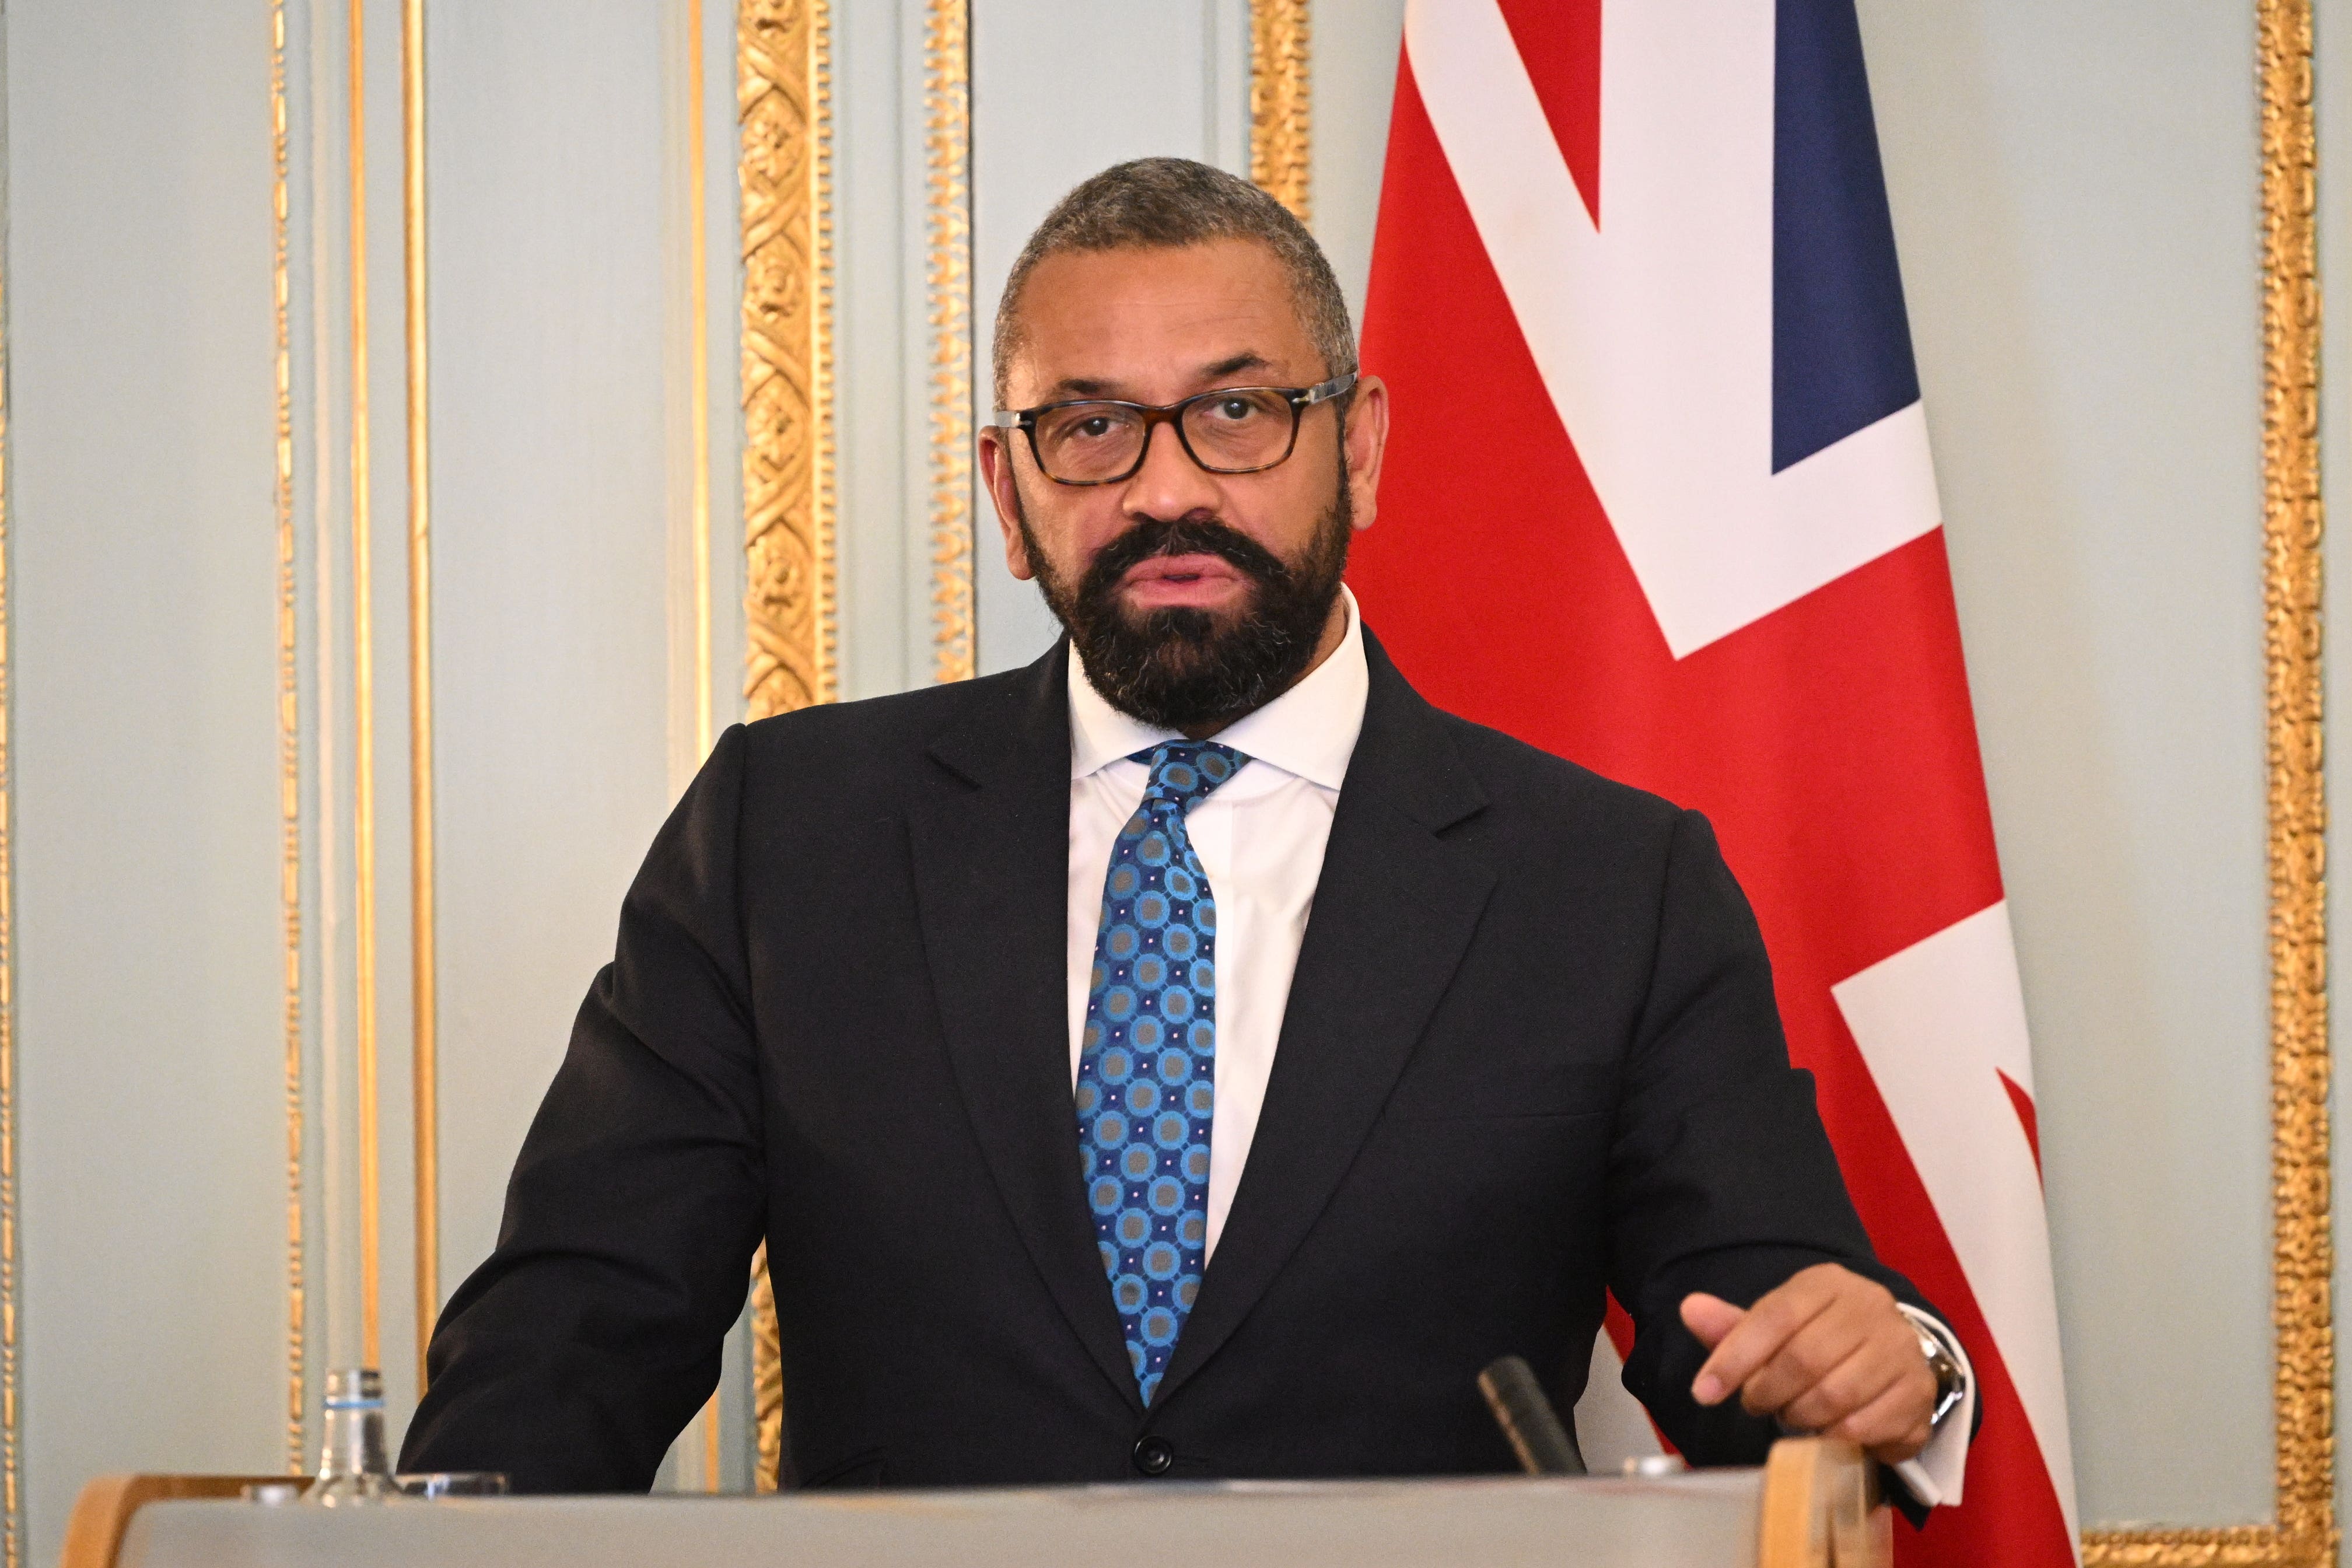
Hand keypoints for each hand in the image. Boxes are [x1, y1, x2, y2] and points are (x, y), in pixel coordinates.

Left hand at [1680, 1263, 1936, 1463]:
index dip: (1733, 1358)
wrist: (1889, 1353)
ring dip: (1800, 1417)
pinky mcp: (1919, 1391)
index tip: (1703, 1392)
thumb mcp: (1775, 1326)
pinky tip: (1824, 1431)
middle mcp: (1871, 1307)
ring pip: (1835, 1396)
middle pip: (1803, 1359)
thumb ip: (1733, 1327)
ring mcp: (1901, 1349)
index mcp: (1827, 1283)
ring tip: (1791, 1415)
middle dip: (1767, 1392)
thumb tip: (1689, 1308)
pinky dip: (1834, 1437)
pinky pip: (1865, 1426)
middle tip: (1756, 1404)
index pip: (1773, 1317)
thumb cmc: (1820, 1338)